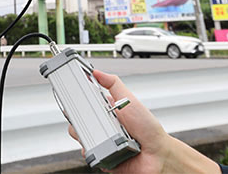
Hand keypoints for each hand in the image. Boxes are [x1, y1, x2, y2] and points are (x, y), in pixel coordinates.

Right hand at [67, 69, 218, 173]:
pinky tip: (102, 147)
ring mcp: (101, 142)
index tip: (69, 94)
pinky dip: (91, 151)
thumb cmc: (148, 128)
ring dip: (85, 134)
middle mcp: (101, 126)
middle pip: (77, 120)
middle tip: (86, 116)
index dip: (75, 99)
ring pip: (80, 137)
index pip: (84, 103)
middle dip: (76, 117)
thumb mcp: (129, 100)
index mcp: (106, 110)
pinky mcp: (102, 157)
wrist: (158, 154)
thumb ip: (113, 84)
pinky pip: (88, 154)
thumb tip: (96, 72)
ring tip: (101, 133)